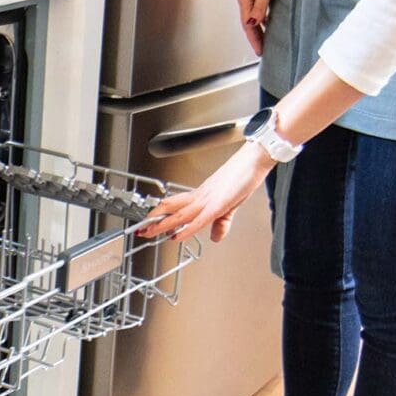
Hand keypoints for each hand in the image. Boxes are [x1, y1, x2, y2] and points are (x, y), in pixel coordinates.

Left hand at [138, 144, 273, 243]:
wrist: (254, 158)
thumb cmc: (244, 175)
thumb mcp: (232, 205)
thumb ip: (222, 222)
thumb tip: (215, 236)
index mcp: (202, 194)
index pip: (176, 204)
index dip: (161, 213)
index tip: (150, 220)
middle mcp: (201, 195)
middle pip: (172, 208)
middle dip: (155, 220)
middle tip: (141, 229)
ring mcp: (209, 199)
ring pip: (180, 213)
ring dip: (164, 224)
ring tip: (149, 232)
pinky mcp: (219, 204)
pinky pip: (199, 219)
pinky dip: (187, 229)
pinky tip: (177, 236)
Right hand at [237, 0, 280, 56]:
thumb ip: (259, 7)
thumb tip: (252, 24)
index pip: (248, 25)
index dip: (254, 39)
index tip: (260, 52)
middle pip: (249, 23)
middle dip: (255, 37)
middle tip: (262, 50)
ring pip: (253, 16)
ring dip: (258, 29)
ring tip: (265, 40)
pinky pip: (257, 9)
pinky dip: (261, 19)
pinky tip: (268, 21)